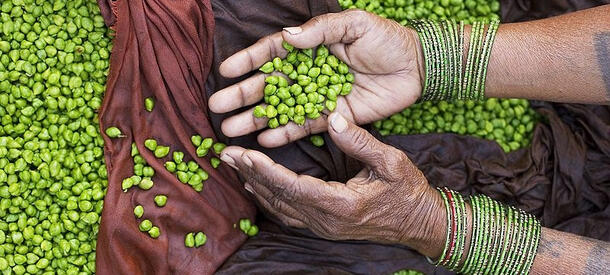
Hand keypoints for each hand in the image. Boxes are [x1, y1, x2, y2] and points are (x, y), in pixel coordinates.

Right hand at [210, 10, 423, 147]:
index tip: (226, 71)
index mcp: (310, 46)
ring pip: (281, 108)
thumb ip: (321, 30)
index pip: (272, 53)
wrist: (417, 67)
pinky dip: (285, 134)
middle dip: (242, 95)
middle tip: (217, 106)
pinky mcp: (333, 117)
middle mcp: (308, 72)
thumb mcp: (354, 24)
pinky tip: (264, 141)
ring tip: (231, 129)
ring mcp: (318, 96)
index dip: (248, 61)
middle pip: (269, 84)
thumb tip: (287, 37)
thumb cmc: (386, 39)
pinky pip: (305, 127)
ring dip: (256, 119)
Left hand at [219, 113, 444, 257]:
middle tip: (225, 154)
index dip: (264, 170)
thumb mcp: (391, 162)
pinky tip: (256, 186)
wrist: (420, 224)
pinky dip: (268, 198)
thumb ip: (361, 141)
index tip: (241, 153)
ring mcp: (323, 227)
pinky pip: (288, 215)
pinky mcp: (323, 226)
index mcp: (340, 205)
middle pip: (277, 198)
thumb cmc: (408, 192)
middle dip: (250, 175)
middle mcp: (325, 221)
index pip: (292, 187)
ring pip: (279, 209)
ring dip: (254, 186)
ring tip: (234, 166)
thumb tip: (332, 117)